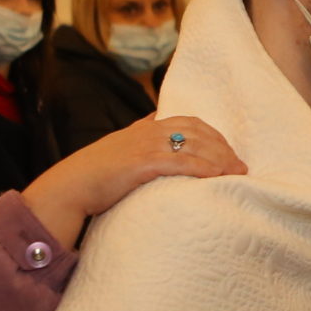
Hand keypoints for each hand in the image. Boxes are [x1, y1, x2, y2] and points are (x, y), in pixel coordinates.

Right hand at [20, 114, 244, 244]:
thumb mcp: (119, 151)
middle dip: (222, 147)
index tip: (227, 151)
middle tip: (240, 165)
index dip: (213, 135)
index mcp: (145, 127)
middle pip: (197, 131)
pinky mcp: (144, 163)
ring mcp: (146, 145)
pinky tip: (219, 177)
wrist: (70, 187)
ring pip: (195, 145)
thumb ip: (139, 142)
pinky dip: (205, 168)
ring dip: (221, 159)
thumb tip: (156, 136)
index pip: (188, 122)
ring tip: (237, 173)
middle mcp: (148, 131)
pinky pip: (184, 162)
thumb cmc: (93, 176)